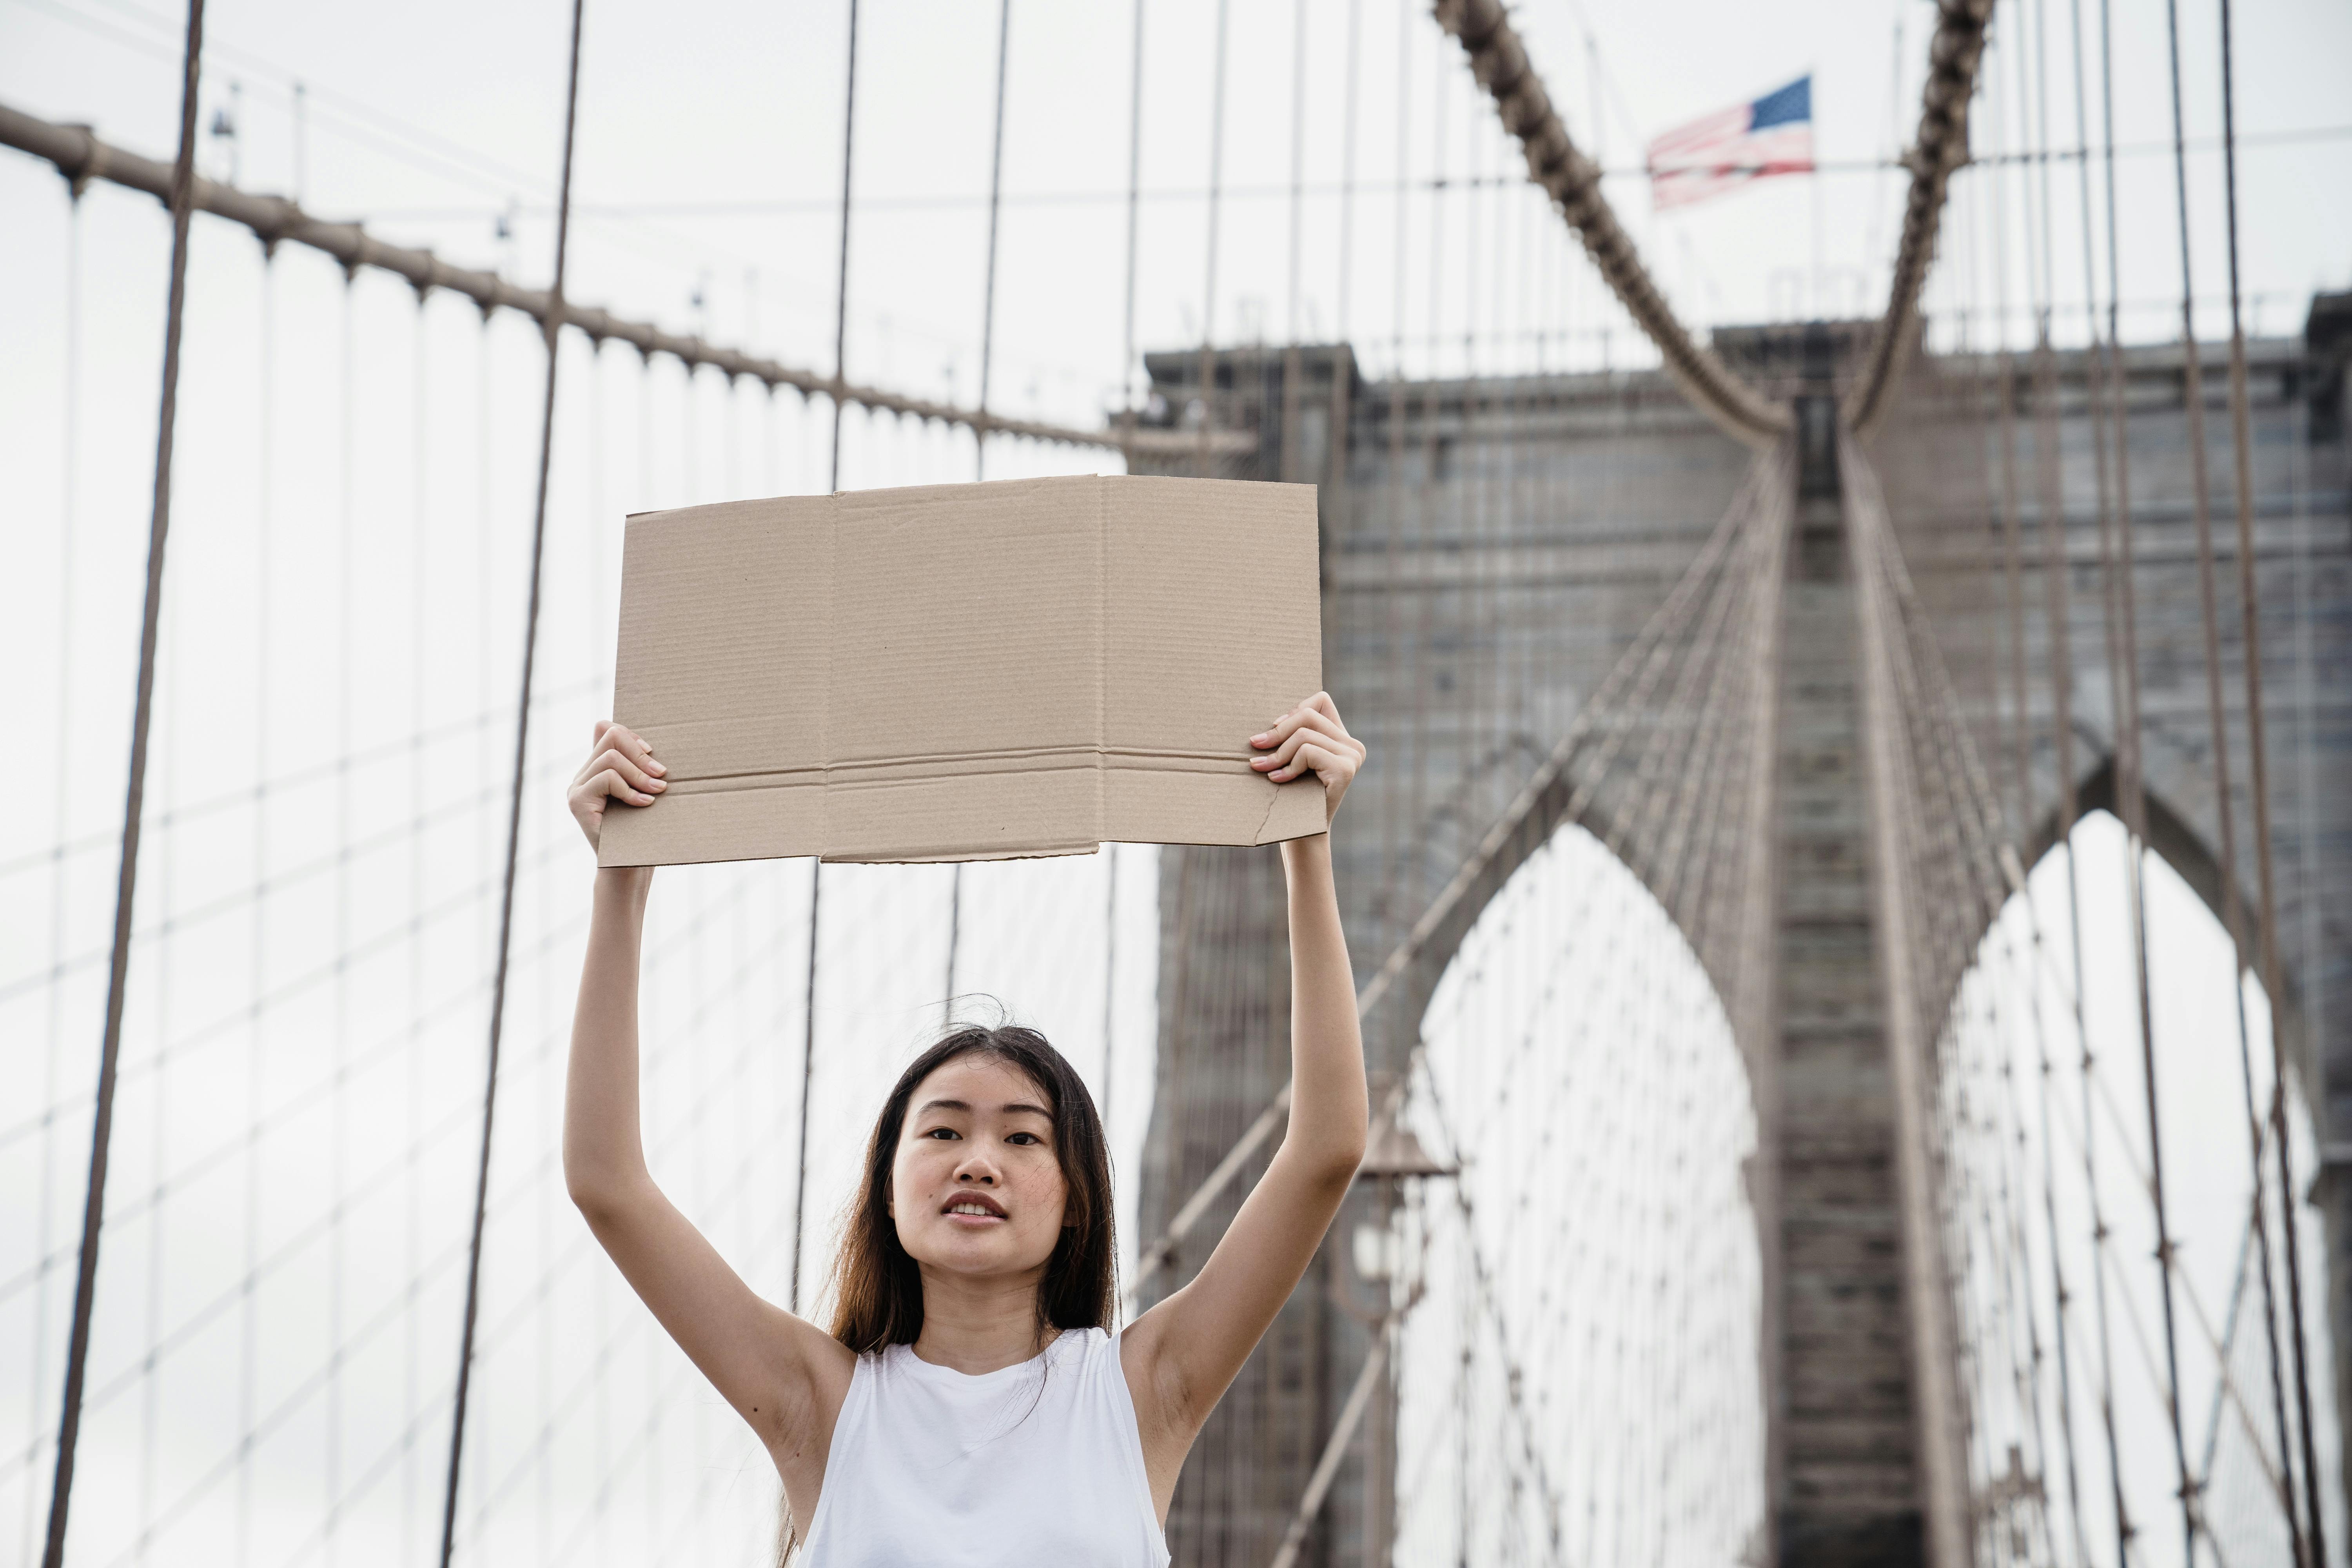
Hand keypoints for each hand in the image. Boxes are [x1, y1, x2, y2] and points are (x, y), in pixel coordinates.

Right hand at [569, 720, 665, 849]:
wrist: (629, 868)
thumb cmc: (643, 831)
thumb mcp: (644, 792)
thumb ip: (641, 770)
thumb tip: (652, 743)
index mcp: (596, 769)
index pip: (606, 729)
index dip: (631, 734)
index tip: (652, 753)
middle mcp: (582, 776)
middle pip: (610, 736)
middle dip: (641, 753)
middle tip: (662, 774)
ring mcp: (576, 788)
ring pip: (611, 758)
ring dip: (640, 773)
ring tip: (657, 791)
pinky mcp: (577, 801)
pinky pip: (607, 778)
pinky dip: (630, 790)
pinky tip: (644, 804)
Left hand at [1249, 692, 1365, 821]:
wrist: (1301, 834)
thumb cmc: (1291, 794)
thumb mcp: (1293, 758)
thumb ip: (1294, 734)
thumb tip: (1273, 721)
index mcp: (1343, 738)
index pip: (1320, 700)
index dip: (1293, 711)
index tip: (1274, 729)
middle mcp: (1353, 745)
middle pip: (1307, 715)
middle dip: (1277, 732)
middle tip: (1256, 745)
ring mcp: (1353, 756)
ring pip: (1304, 733)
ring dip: (1278, 753)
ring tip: (1262, 767)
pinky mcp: (1345, 769)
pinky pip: (1307, 751)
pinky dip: (1288, 765)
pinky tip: (1278, 779)